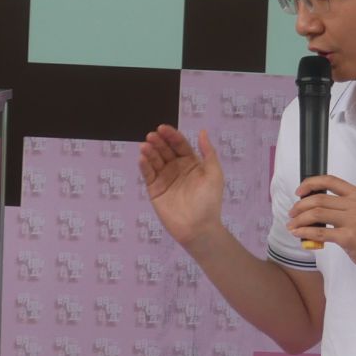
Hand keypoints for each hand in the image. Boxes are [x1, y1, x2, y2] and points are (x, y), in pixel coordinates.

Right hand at [138, 125, 225, 250]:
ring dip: (149, 152)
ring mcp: (165, 179)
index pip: (179, 144)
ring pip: (155, 161)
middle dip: (158, 142)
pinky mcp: (155, 190)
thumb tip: (202, 131)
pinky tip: (142, 158)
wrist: (199, 227)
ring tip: (145, 146)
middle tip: (151, 136)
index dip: (171, 135)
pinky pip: (148, 175)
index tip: (162, 128)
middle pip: (165, 150)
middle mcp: (176, 168)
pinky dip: (144, 166)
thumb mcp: (214, 174)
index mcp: (191, 163)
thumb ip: (208, 152)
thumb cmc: (209, 201)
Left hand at [286, 175, 355, 278]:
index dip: (310, 183)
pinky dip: (305, 233)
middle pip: (319, 199)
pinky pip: (320, 232)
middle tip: (292, 214)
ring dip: (299, 220)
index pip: (330, 181)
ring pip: (316, 214)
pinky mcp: (349, 238)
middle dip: (299, 206)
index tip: (299, 191)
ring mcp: (354, 221)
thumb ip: (344, 208)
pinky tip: (298, 234)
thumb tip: (315, 210)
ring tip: (292, 225)